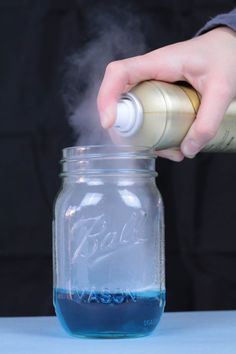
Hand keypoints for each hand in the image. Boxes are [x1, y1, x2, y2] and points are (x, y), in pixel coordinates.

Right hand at [97, 27, 235, 160]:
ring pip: (132, 109)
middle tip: (137, 146)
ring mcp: (153, 84)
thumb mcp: (221, 89)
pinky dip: (152, 132)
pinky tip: (170, 144)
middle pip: (119, 97)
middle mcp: (150, 73)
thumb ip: (207, 121)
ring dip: (140, 134)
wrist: (230, 48)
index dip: (107, 97)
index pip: (119, 73)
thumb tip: (187, 150)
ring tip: (165, 150)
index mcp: (158, 63)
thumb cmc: (225, 56)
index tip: (109, 123)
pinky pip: (146, 113)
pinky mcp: (159, 94)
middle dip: (123, 126)